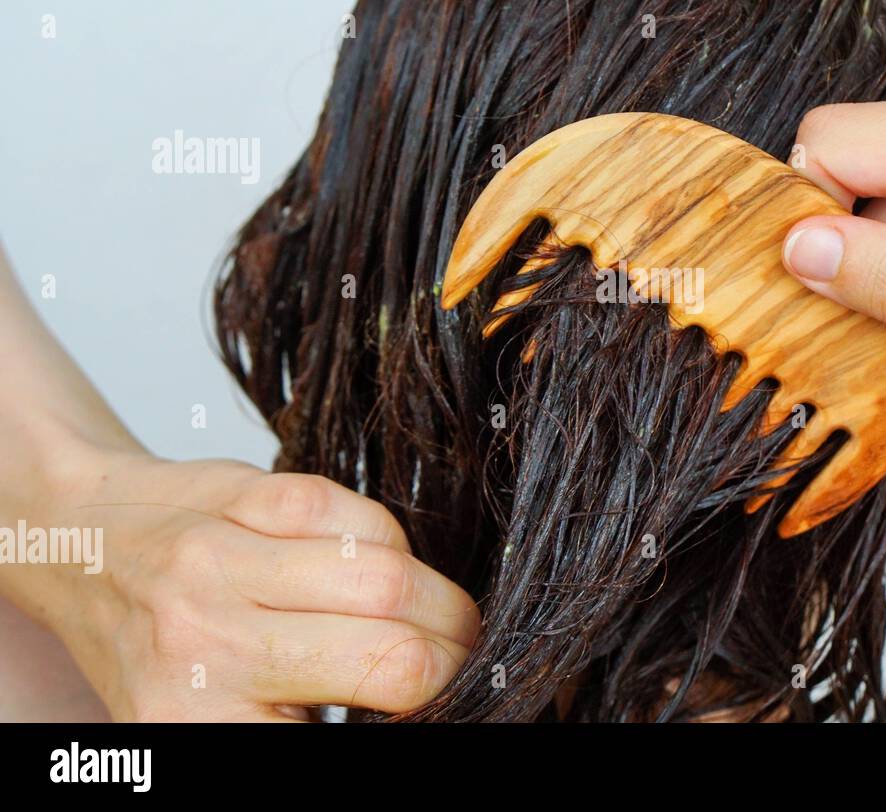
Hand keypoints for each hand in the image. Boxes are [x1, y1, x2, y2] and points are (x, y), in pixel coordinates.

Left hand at [20, 445, 479, 721]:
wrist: (87, 544)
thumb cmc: (166, 644)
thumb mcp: (222, 716)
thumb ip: (310, 713)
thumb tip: (422, 699)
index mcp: (205, 729)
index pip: (361, 727)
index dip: (430, 711)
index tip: (444, 702)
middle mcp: (209, 653)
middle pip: (395, 658)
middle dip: (456, 658)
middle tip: (460, 659)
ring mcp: (225, 567)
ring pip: (392, 580)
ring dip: (441, 600)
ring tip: (437, 615)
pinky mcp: (252, 495)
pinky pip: (367, 521)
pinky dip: (396, 544)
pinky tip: (379, 562)